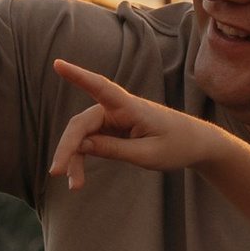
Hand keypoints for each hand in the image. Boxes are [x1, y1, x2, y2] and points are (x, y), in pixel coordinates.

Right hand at [47, 56, 222, 191]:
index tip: (58, 64)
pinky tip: (77, 179)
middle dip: (67, 147)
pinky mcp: (112, 129)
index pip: (101, 87)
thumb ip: (113, 149)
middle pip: (82, 124)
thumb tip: (80, 145)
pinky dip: (82, 159)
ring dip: (74, 159)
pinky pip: (90, 142)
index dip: (78, 76)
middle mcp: (118, 109)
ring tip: (73, 186)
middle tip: (55, 173)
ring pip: (83, 136)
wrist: (194, 144)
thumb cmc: (176, 145)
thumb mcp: (147, 154)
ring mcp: (113, 119)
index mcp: (131, 107)